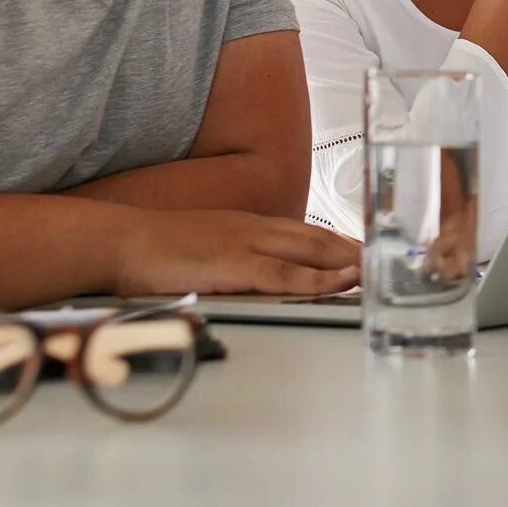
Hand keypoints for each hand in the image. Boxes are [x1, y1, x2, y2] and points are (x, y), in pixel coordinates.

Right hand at [109, 209, 358, 297]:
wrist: (121, 242)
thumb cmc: (156, 250)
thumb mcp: (204, 246)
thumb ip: (233, 258)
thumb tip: (251, 277)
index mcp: (246, 225)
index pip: (303, 231)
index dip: (337, 241)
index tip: (362, 250)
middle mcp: (253, 229)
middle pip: (316, 237)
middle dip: (353, 248)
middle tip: (385, 259)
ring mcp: (245, 245)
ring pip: (309, 251)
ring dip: (346, 261)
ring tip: (376, 270)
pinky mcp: (234, 265)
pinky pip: (284, 274)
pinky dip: (317, 278)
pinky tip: (341, 281)